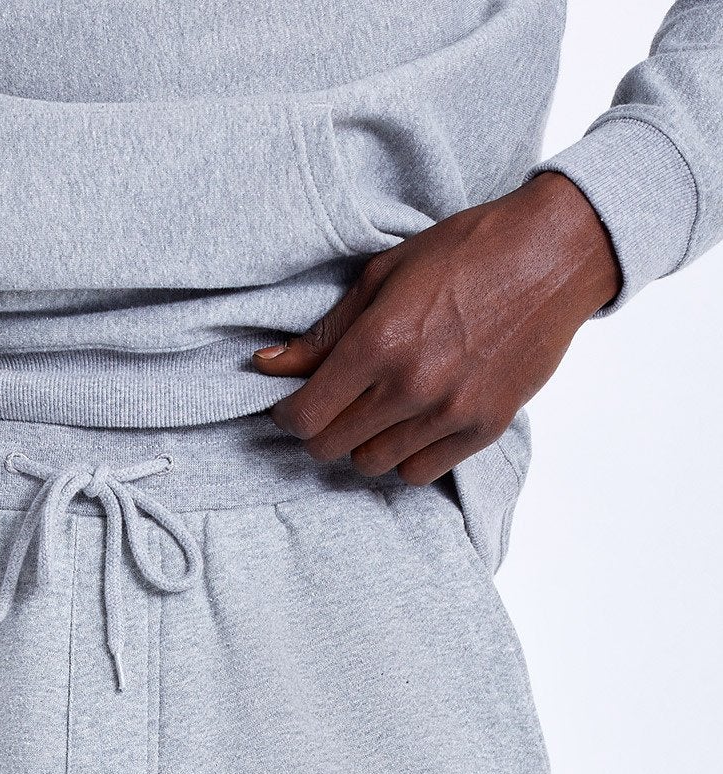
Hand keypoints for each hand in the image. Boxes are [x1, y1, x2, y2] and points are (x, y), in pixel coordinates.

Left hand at [253, 172, 619, 483]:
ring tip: (374, 413)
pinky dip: (405, 457)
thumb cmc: (467, 251)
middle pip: (331, 446)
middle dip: (320, 430)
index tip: (291, 405)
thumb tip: (269, 365)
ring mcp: (449, 413)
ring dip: (362, 445)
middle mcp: (411, 386)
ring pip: (373, 464)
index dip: (287, 415)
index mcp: (380, 342)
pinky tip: (409, 426)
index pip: (305, 415)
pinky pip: (420, 472)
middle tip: (330, 408)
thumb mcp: (384, 274)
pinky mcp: (483, 428)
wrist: (555, 255)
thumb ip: (325, 331)